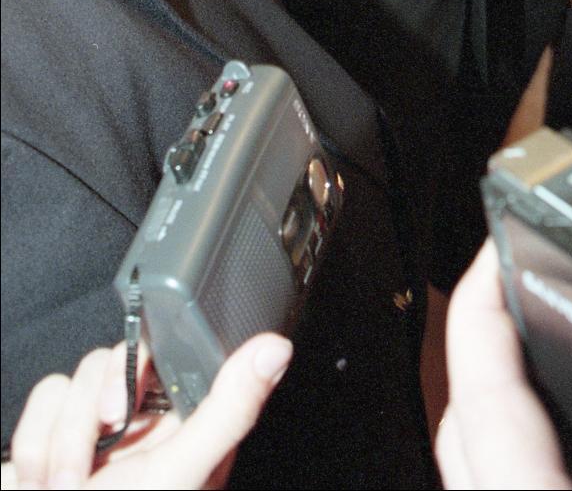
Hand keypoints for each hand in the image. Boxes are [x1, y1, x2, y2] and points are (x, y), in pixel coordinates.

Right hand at [3, 334, 291, 490]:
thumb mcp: (178, 474)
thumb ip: (226, 411)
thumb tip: (275, 352)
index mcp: (188, 434)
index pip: (185, 360)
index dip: (160, 360)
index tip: (141, 384)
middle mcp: (145, 427)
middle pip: (126, 359)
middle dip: (98, 405)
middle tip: (101, 436)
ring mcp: (97, 429)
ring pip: (82, 375)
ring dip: (64, 436)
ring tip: (68, 483)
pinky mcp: (54, 431)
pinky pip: (47, 395)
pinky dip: (37, 442)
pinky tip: (41, 480)